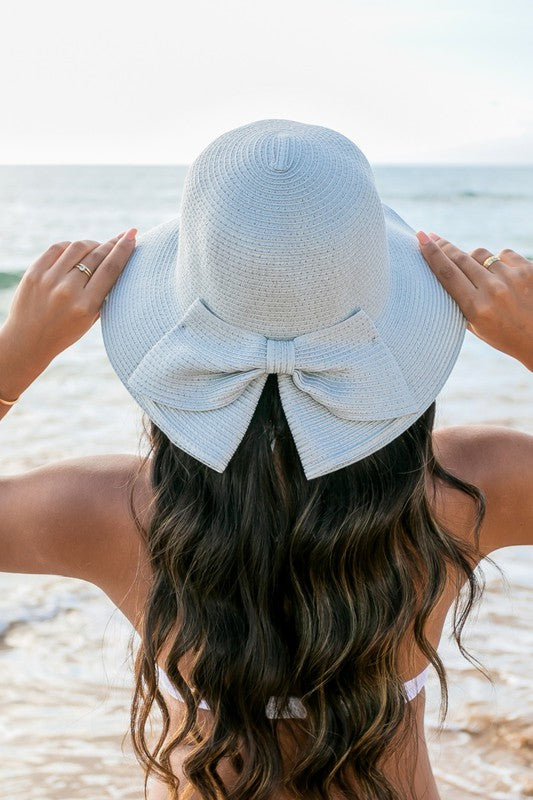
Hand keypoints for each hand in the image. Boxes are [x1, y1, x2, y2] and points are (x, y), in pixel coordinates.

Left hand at [0, 228, 136, 398]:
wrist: (28, 340)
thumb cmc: (65, 330)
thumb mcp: (90, 319)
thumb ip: (103, 293)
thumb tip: (117, 258)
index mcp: (86, 306)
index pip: (110, 269)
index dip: (123, 249)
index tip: (132, 235)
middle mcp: (67, 291)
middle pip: (96, 256)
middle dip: (112, 244)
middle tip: (122, 237)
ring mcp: (49, 280)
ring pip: (78, 248)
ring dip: (92, 245)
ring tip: (97, 248)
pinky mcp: (34, 272)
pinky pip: (58, 248)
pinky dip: (71, 246)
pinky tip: (76, 251)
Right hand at [416, 231, 532, 371]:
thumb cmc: (504, 335)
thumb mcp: (475, 327)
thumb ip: (460, 302)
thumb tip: (443, 270)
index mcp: (476, 309)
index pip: (447, 274)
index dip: (432, 253)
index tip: (421, 237)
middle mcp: (493, 291)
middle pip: (460, 259)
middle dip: (444, 247)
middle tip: (432, 237)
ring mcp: (512, 278)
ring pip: (480, 254)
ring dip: (473, 259)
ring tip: (479, 275)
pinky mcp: (528, 269)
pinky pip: (502, 254)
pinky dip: (498, 262)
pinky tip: (503, 276)